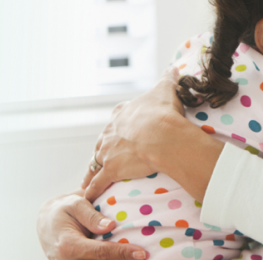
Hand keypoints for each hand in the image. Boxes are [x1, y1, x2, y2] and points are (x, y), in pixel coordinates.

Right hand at [37, 190, 146, 259]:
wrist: (45, 221)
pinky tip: (128, 257)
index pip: (100, 252)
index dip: (122, 253)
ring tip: (139, 257)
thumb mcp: (74, 204)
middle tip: (147, 257)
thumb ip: (91, 215)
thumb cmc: (61, 209)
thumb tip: (110, 226)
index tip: (141, 253)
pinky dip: (112, 259)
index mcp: (68, 245)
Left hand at [82, 67, 186, 200]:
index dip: (120, 124)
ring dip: (94, 168)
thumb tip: (174, 67)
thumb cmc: (164, 112)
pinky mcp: (111, 169)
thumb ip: (168, 78)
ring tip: (90, 177)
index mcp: (123, 113)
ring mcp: (109, 151)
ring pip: (96, 160)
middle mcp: (111, 131)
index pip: (117, 118)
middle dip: (105, 147)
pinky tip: (88, 196)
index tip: (122, 128)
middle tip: (106, 155)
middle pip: (103, 140)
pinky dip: (92, 189)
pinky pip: (98, 182)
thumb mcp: (165, 90)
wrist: (163, 134)